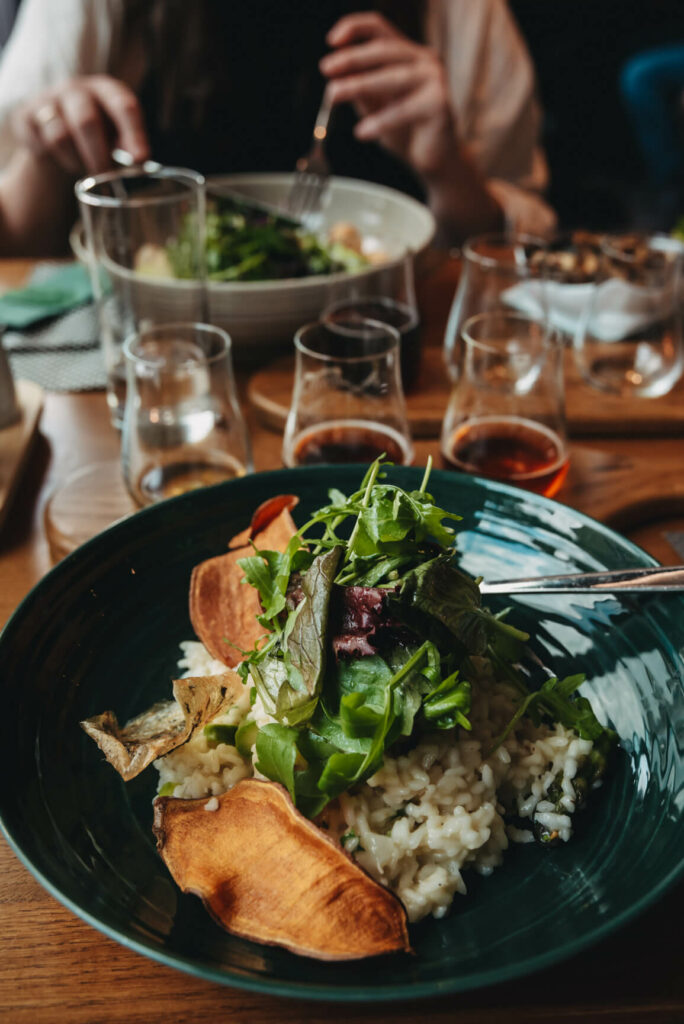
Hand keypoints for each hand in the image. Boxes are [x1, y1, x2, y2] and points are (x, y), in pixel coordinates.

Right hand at [11, 75, 149, 175]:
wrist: (56, 133)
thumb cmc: (98, 136)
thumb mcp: (118, 138)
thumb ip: (130, 145)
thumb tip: (138, 158)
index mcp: (107, 90)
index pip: (123, 105)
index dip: (134, 133)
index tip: (140, 159)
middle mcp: (77, 88)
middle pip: (86, 121)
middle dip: (98, 155)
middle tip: (107, 179)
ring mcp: (49, 99)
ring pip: (61, 135)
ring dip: (76, 161)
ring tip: (86, 169)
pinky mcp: (28, 115)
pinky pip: (44, 143)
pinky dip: (60, 159)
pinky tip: (67, 161)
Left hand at [320, 12, 458, 180]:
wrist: (434, 161)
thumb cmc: (405, 131)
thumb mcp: (375, 107)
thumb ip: (360, 90)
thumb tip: (335, 76)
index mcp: (408, 55)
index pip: (380, 28)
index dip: (354, 28)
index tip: (331, 42)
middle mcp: (424, 60)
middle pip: (384, 49)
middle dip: (351, 58)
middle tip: (326, 69)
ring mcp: (435, 79)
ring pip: (393, 77)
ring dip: (359, 84)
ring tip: (334, 95)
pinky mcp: (440, 104)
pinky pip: (404, 110)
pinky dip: (381, 121)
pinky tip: (362, 132)